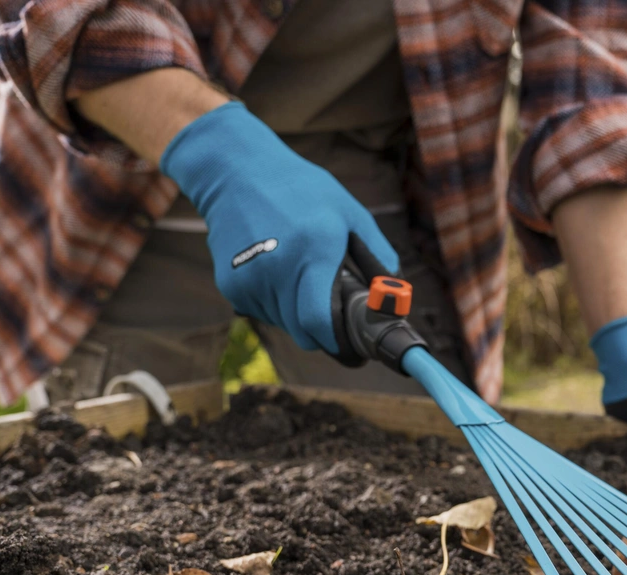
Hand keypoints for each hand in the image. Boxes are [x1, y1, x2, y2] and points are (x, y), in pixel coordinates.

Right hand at [159, 102, 397, 354]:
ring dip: (300, 316)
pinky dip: (278, 304)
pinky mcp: (231, 285)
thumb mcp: (349, 212)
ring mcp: (249, 280)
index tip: (355, 349)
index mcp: (313, 251)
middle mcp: (277, 270)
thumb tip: (396, 293)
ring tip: (304, 279)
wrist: (236, 172)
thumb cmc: (301, 191)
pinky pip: (264, 313)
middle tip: (337, 319)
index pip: (319, 322)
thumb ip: (378, 254)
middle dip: (325, 332)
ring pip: (285, 325)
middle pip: (304, 332)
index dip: (338, 343)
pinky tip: (279, 273)